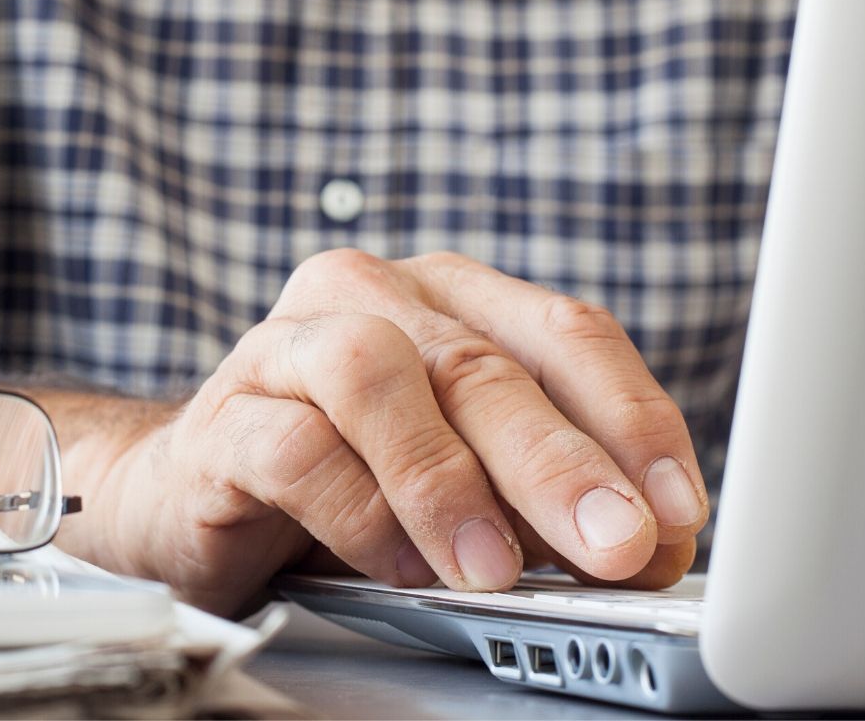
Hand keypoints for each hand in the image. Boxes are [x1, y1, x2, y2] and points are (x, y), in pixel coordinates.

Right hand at [97, 249, 708, 614]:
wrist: (188, 498)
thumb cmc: (347, 478)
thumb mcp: (468, 477)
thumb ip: (545, 494)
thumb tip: (646, 547)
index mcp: (450, 295)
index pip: (565, 331)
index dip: (631, 420)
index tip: (676, 511)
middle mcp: (368, 296)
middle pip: (478, 361)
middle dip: (559, 462)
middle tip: (616, 545)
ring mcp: (284, 348)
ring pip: (374, 374)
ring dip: (446, 479)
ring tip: (494, 569)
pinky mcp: (220, 420)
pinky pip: (291, 449)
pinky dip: (358, 515)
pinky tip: (398, 568)